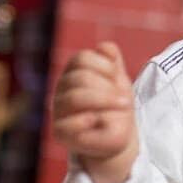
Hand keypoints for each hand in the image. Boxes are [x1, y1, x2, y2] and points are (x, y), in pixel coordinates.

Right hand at [52, 42, 138, 182]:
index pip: (81, 58)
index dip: (104, 66)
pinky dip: (85, 120)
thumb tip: (105, 47)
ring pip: (75, 97)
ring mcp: (58, 111)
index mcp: (73, 73)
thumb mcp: (119, 81)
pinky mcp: (60, 132)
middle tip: (124, 100)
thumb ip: (113, 63)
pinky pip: (67, 124)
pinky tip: (97, 120)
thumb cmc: (117, 106)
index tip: (118, 78)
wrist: (120, 136)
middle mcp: (61, 90)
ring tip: (123, 107)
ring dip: (105, 101)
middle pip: (80, 77)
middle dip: (108, 87)